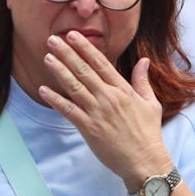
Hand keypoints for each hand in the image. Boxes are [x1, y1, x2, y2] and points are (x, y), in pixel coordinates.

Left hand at [37, 31, 170, 188]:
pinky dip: (55, 100)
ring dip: (59, 71)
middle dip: (67, 53)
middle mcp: (108, 97)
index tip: (73, 35)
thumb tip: (144, 61)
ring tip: (47, 57)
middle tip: (52, 39)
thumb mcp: (150, 103)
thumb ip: (142, 81)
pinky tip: (44, 90)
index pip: (101, 63)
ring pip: (74, 87)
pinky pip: (69, 110)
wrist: (144, 160)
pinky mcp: (89, 128)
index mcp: (122, 90)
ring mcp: (97, 112)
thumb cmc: (148, 133)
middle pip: (84, 70)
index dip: (85, 48)